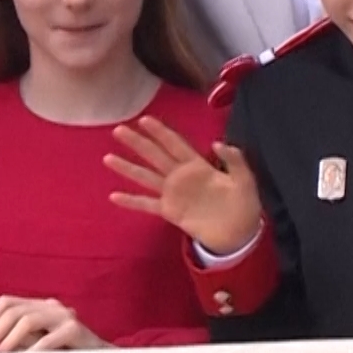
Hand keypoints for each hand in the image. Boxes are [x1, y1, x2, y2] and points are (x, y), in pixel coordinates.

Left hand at [0, 296, 109, 352]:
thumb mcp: (35, 343)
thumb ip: (15, 339)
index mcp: (40, 305)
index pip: (7, 302)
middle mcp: (51, 306)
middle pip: (14, 309)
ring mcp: (64, 316)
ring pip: (28, 319)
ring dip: (9, 340)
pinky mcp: (75, 330)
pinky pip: (49, 338)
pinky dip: (32, 352)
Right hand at [105, 117, 261, 255]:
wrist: (239, 233)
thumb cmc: (243, 203)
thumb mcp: (244, 178)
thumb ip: (234, 160)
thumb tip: (218, 142)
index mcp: (198, 165)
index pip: (175, 143)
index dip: (160, 132)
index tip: (144, 119)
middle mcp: (181, 176)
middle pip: (155, 155)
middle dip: (137, 142)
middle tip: (118, 130)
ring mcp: (173, 194)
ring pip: (146, 176)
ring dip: (127, 167)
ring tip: (108, 158)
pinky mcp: (170, 211)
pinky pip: (147, 204)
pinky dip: (131, 201)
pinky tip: (114, 196)